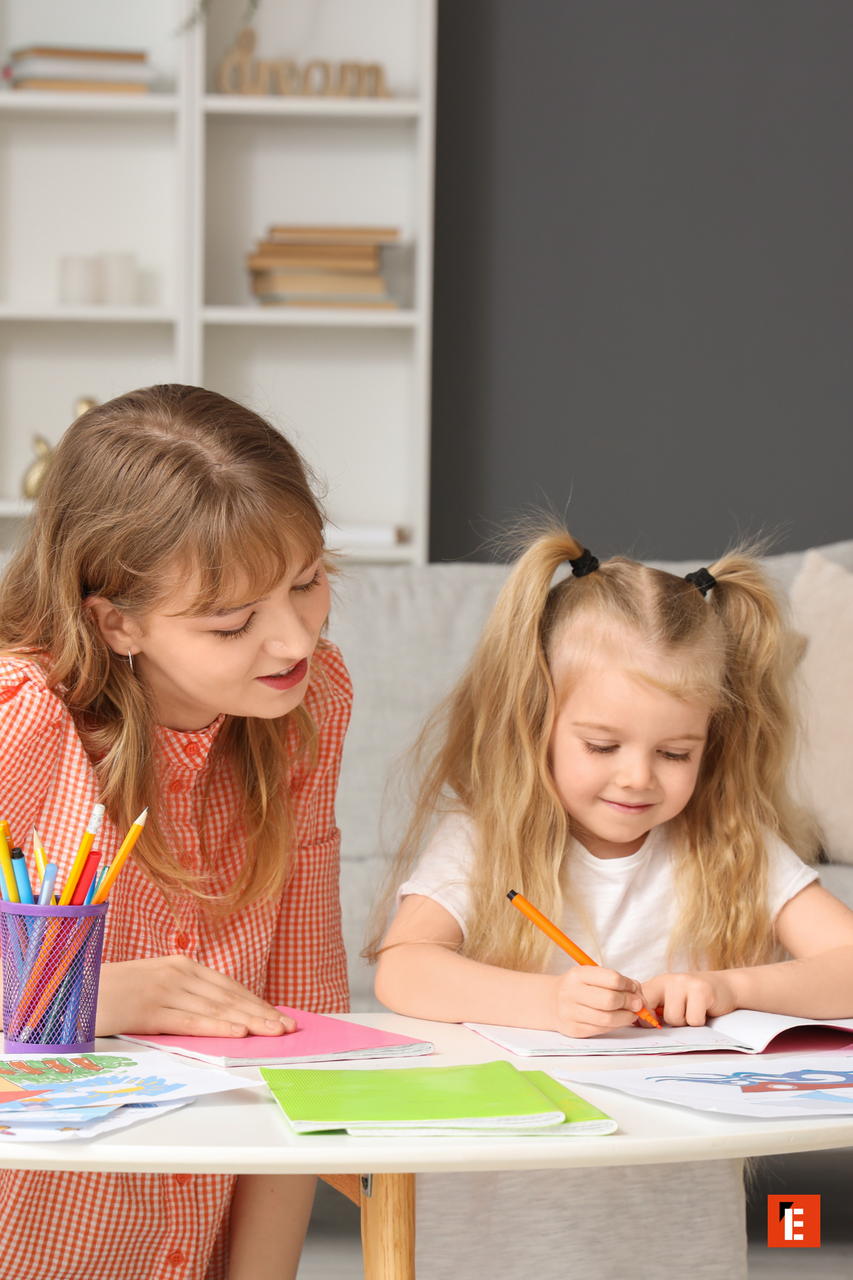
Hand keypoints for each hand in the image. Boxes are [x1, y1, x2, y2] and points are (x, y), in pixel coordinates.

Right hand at [95, 956, 295, 1037]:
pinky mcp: (148, 1010)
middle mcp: (177, 973)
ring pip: (215, 1009)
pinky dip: (216, 1028)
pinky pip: (189, 1021)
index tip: (279, 1016)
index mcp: (181, 965)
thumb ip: (181, 997)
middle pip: (227, 997)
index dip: (255, 1002)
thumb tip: (216, 1016)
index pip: (227, 987)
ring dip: (247, 1022)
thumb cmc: (110, 994)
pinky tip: (237, 1034)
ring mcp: (163, 990)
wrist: (69, 991)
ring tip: (273, 1033)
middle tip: (288, 1028)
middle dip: (260, 1013)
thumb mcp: (152, 989)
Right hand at [551, 966, 645, 1036]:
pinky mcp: (574, 1029)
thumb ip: (621, 983)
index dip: (628, 985)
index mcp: (579, 974)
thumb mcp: (595, 976)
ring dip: (626, 1017)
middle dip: (629, 1003)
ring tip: (630, 1014)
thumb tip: (640, 1000)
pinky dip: (615, 1026)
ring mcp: (570, 1012)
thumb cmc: (581, 987)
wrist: (553, 1002)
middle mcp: (571, 992)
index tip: (633, 989)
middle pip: (610, 1000)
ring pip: (608, 1019)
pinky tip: (618, 1020)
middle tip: (636, 1004)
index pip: (612, 979)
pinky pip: (602, 1030)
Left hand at [640, 971, 738, 1026]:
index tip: (655, 1022)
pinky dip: (699, 1022)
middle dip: (664, 1021)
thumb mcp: (671, 999)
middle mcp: (668, 980)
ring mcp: (684, 983)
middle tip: (680, 1016)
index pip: (638, 1001)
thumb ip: (654, 1008)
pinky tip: (704, 1011)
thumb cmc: (694, 999)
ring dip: (685, 1022)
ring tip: (693, 1011)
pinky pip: (693, 1020)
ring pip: (674, 1018)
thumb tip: (634, 1023)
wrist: (725, 987)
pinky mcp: (701, 991)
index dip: (643, 1017)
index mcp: (657, 983)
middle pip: (652, 1012)